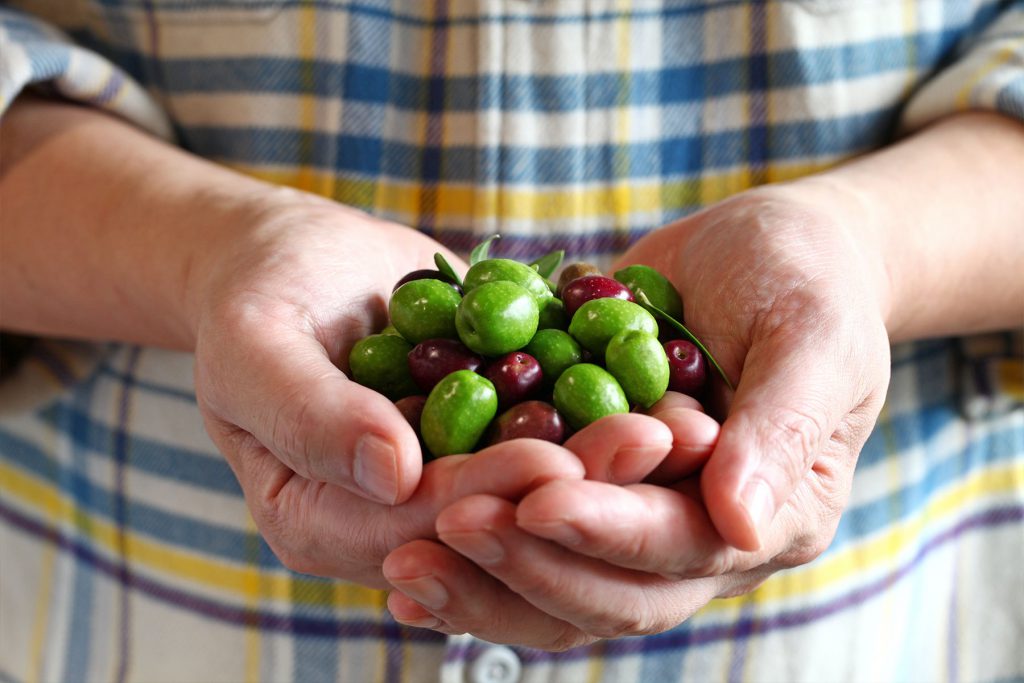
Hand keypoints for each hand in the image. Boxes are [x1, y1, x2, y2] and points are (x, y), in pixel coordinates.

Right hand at [187, 196, 677, 586]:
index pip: (413, 525)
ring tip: (684, 426)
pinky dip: (606, 418)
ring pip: (535, 491)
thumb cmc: (258, 296)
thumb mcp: (255, 344)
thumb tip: (391, 473)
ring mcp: (443, 489)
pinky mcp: (485, 447)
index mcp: (319, 524)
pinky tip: (669, 395)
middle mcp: (389, 525)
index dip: (485, 494)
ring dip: (611, 463)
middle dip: (573, 487)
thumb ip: (310, 413)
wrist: (297, 262)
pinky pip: (549, 439)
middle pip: (490, 519)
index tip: (557, 460)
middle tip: (655, 441)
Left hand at [383, 180, 891, 646]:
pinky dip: (471, 551)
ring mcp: (641, 518)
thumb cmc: (809, 281)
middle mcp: (701, 537)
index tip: (535, 501)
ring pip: (558, 583)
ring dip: (483, 579)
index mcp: (771, 516)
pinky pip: (529, 535)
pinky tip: (400, 549)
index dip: (609, 531)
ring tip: (401, 564)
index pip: (682, 547)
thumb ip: (781, 427)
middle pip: (611, 590)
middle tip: (447, 530)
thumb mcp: (812, 335)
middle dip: (528, 564)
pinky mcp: (592, 489)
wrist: (767, 252)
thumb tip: (740, 522)